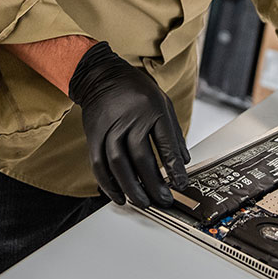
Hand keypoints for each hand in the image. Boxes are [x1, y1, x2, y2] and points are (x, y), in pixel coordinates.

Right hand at [68, 41, 189, 207]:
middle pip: (141, 156)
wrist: (101, 76)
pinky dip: (108, 184)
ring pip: (118, 163)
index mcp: (152, 109)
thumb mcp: (162, 102)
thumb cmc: (135, 90)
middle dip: (153, 183)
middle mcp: (130, 118)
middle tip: (164, 199)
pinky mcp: (94, 135)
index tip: (181, 184)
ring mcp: (109, 127)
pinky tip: (119, 196)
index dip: (174, 166)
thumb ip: (173, 132)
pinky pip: (98, 164)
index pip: (166, 142)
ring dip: (130, 187)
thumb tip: (183, 162)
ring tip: (143, 202)